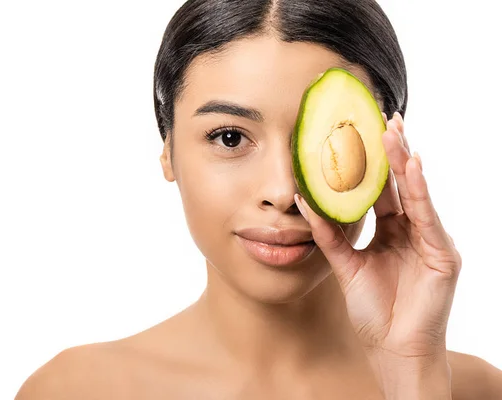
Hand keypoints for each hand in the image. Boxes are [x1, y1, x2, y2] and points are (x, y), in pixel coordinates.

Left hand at [294, 113, 460, 395]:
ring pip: (415, 194)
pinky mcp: (442, 256)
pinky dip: (419, 192)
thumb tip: (304, 203)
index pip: (380, 190)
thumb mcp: (346, 265)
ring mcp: (429, 242)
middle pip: (399, 185)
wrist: (392, 350)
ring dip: (404, 162)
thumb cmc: (374, 311)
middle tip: (382, 118)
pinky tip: (412, 167)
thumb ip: (329, 236)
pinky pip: (427, 218)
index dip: (370, 164)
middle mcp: (411, 231)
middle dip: (391, 152)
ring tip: (394, 132)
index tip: (359, 133)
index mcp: (390, 232)